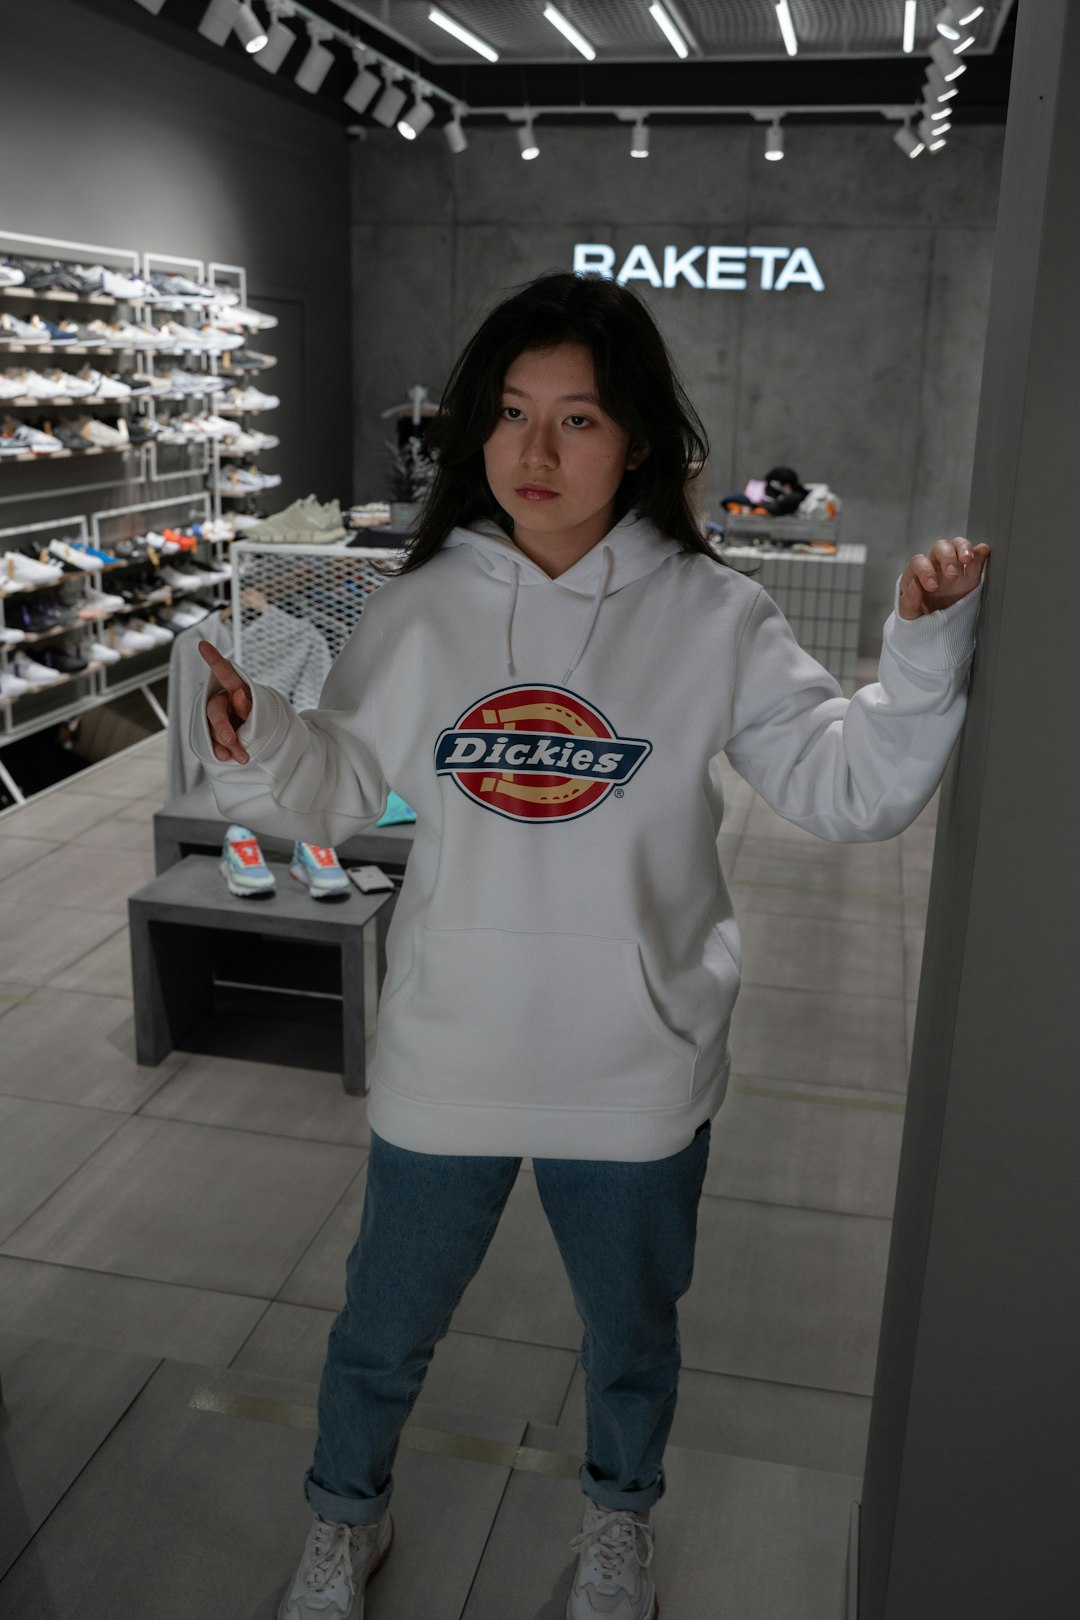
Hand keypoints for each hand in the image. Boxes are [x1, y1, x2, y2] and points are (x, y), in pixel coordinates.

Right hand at [198, 641, 252, 762]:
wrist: (263, 739)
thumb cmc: (263, 719)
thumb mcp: (262, 713)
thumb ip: (250, 705)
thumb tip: (238, 695)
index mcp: (236, 689)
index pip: (225, 673)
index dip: (214, 659)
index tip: (203, 644)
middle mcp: (223, 700)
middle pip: (215, 709)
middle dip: (222, 726)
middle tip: (231, 741)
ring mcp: (217, 718)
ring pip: (213, 729)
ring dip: (227, 744)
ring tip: (243, 758)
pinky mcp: (213, 734)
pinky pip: (211, 742)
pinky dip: (219, 750)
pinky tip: (226, 757)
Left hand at [898, 537, 990, 618]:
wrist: (935, 625)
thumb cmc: (919, 615)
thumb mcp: (909, 614)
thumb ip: (908, 602)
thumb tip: (915, 585)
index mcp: (916, 572)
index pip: (919, 562)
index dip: (925, 571)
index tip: (932, 587)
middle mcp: (935, 564)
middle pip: (940, 547)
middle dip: (947, 557)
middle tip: (952, 574)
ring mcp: (953, 566)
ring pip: (957, 546)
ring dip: (963, 548)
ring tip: (967, 559)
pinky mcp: (970, 573)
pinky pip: (975, 557)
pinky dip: (980, 552)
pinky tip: (983, 550)